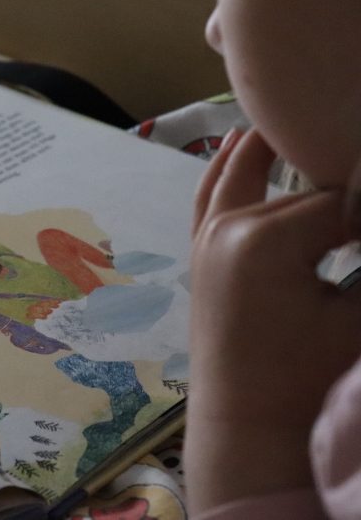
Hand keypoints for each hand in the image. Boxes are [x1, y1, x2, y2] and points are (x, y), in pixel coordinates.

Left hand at [187, 128, 360, 510]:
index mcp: (266, 238)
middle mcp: (228, 227)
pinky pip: (211, 196)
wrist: (245, 426)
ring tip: (306, 118)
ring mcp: (206, 238)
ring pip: (249, 179)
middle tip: (352, 149)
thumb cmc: (307, 378)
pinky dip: (225, 167)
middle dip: (344, 182)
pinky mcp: (201, 254)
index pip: (346, 199)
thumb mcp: (358, 318)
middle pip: (304, 190)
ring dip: (278, 153)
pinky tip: (240, 139)